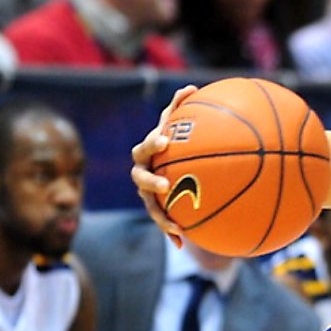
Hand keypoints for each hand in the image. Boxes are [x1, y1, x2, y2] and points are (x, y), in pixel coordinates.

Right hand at [131, 85, 199, 245]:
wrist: (169, 166)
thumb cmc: (174, 142)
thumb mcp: (178, 126)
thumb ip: (181, 108)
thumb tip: (191, 87)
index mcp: (147, 152)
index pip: (145, 147)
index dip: (153, 144)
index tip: (165, 140)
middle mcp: (142, 173)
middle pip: (140, 177)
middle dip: (151, 181)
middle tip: (165, 184)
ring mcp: (146, 193)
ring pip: (150, 206)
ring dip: (160, 216)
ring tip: (175, 226)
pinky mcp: (156, 209)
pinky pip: (163, 222)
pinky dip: (170, 232)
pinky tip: (183, 243)